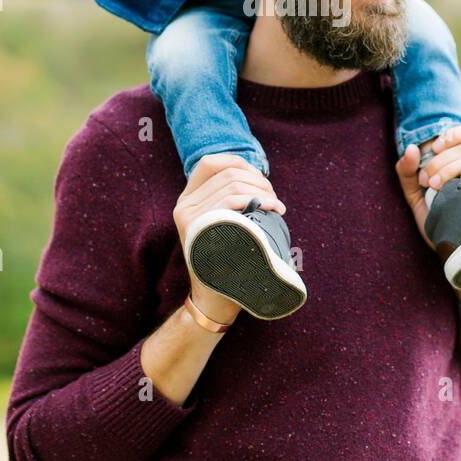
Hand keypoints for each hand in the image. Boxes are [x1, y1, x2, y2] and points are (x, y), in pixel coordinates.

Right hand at [173, 154, 285, 322]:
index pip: (209, 163)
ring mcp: (188, 216)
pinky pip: (230, 200)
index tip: (259, 178)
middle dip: (259, 180)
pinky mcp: (198, 227)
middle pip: (227, 172)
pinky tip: (272, 209)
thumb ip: (229, 201)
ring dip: (263, 190)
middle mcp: (183, 205)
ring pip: (233, 183)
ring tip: (276, 206)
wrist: (214, 299)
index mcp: (187, 200)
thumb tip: (257, 174)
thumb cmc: (228, 260)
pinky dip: (258, 199)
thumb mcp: (224, 225)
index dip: (237, 162)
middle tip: (274, 199)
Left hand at [395, 124, 460, 252]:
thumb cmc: (439, 220)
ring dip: (452, 165)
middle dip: (442, 159)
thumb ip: (407, 172)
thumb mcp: (416, 195)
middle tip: (427, 179)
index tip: (434, 148)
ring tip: (436, 184)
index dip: (454, 134)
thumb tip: (412, 148)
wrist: (455, 252)